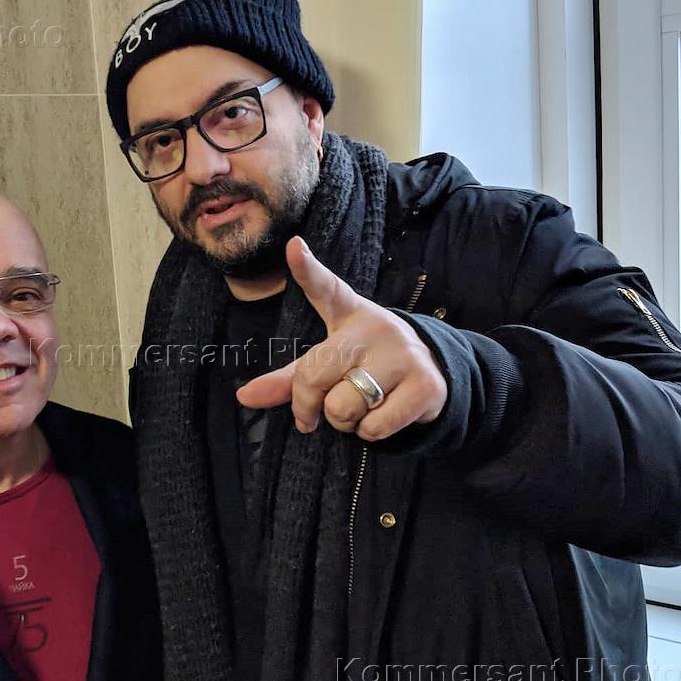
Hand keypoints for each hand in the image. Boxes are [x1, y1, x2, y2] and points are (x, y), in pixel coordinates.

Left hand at [236, 237, 447, 440]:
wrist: (436, 372)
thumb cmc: (369, 364)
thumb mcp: (331, 363)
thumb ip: (289, 379)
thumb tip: (244, 397)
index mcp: (349, 314)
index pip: (325, 289)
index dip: (307, 269)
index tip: (293, 246)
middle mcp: (376, 328)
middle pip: (315, 376)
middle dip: (310, 406)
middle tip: (325, 409)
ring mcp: (403, 355)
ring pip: (344, 407)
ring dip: (345, 422)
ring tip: (363, 406)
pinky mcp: (425, 385)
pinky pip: (375, 427)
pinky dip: (370, 433)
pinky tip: (384, 415)